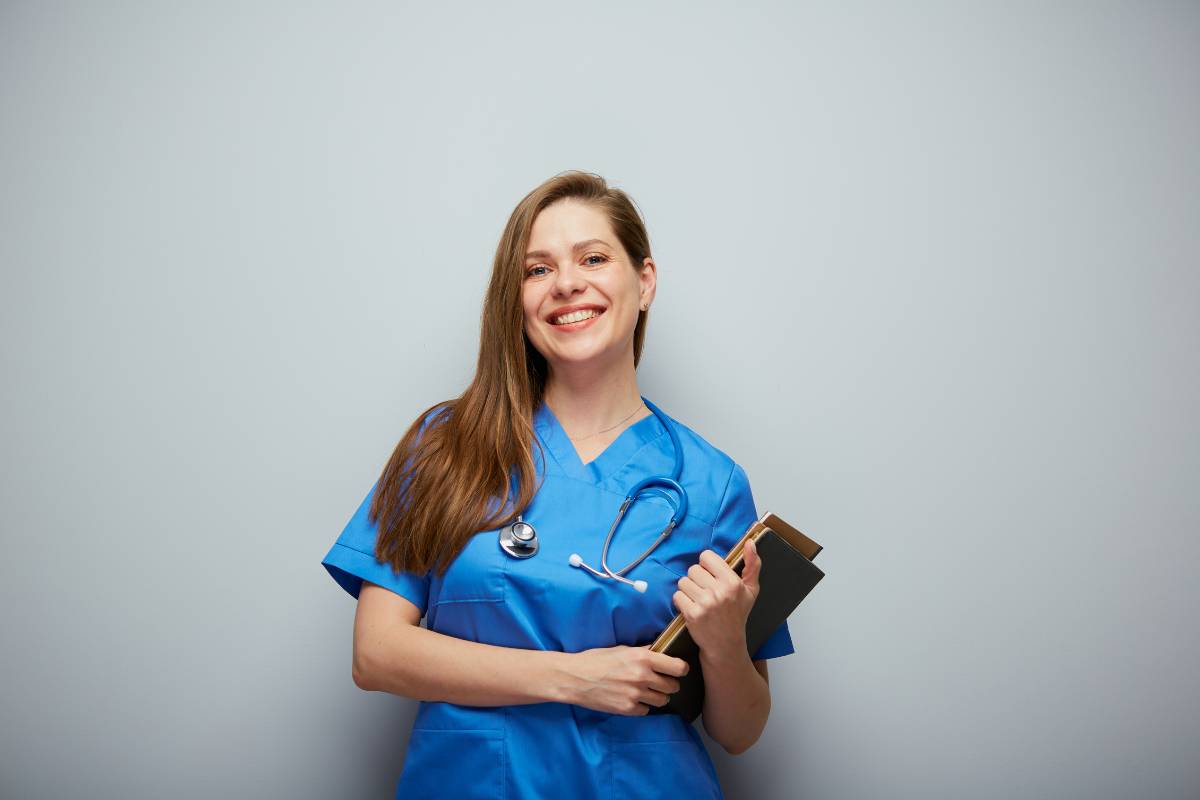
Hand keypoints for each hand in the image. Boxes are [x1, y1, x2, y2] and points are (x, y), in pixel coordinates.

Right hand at [568, 644, 689, 715]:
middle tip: (661, 681)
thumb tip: (661, 651)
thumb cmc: (596, 660)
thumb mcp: (622, 649)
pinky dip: (642, 706)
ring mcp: (635, 695)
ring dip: (658, 696)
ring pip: (663, 700)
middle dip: (669, 684)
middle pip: (673, 686)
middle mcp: (642, 676)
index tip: (678, 670)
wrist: (574, 678)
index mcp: (643, 658)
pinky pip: (647, 710)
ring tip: (647, 691)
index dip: (681, 669)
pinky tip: (633, 698)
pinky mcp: (627, 709)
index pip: (678, 667)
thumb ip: (644, 651)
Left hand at [672, 537, 761, 656]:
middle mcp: (719, 591)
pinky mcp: (692, 614)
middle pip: (693, 569)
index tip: (712, 576)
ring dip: (688, 590)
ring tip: (699, 600)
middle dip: (697, 579)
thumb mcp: (751, 590)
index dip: (707, 566)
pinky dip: (681, 601)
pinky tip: (692, 608)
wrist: (726, 645)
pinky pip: (677, 596)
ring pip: (683, 581)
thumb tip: (750, 542)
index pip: (706, 557)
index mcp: (733, 582)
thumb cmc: (737, 615)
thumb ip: (753, 564)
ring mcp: (705, 603)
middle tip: (706, 592)